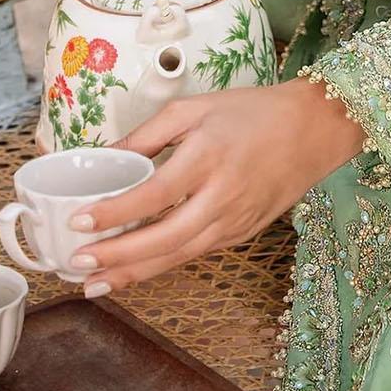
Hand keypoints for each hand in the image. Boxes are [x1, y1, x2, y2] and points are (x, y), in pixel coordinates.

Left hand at [65, 80, 365, 295]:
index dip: (114, 212)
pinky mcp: (241, 234)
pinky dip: (161, 265)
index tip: (79, 221)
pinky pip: (195, 254)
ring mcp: (235, 220)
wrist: (313, 129)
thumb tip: (104, 155)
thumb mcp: (196, 108)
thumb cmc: (253, 112)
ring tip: (94, 282)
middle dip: (117, 256)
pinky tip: (134, 270)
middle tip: (77, 262)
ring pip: (178, 256)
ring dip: (134, 273)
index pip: (154, 193)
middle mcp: (223, 194)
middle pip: (163, 238)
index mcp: (209, 155)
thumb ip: (148, 134)